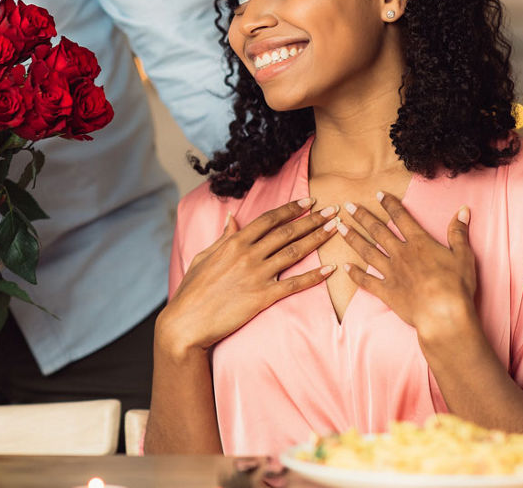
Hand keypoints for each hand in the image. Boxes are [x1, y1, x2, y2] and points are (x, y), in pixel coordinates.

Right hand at [158, 199, 337, 357]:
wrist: (187, 322)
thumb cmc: (193, 290)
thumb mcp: (204, 257)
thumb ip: (223, 238)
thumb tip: (232, 218)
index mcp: (234, 242)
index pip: (269, 220)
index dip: (291, 209)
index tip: (308, 201)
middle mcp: (248, 255)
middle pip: (287, 232)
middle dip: (312, 219)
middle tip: (333, 210)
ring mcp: (256, 275)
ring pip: (294, 252)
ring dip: (317, 239)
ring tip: (335, 230)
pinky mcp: (262, 297)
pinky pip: (293, 284)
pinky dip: (314, 276)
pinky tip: (330, 269)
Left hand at [337, 192, 476, 344]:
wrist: (442, 313)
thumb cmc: (456, 285)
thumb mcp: (463, 255)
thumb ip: (459, 232)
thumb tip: (463, 210)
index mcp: (419, 243)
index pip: (401, 218)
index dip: (389, 204)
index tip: (378, 194)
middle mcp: (401, 254)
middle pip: (378, 231)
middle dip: (362, 216)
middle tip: (348, 206)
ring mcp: (391, 272)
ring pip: (367, 251)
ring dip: (352, 238)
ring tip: (339, 228)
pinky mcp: (386, 291)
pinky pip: (366, 281)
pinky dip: (355, 274)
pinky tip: (345, 267)